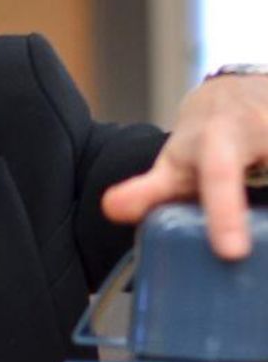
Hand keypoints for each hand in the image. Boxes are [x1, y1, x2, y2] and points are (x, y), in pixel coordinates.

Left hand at [102, 74, 267, 258]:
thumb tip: (110, 208)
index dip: (224, 212)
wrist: (242, 96)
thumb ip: (149, 190)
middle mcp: (259, 127)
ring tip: (259, 265)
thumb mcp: (178, 163)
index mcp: (220, 138)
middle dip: (232, 209)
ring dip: (266, 228)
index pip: (219, 174)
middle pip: (242, 168)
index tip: (230, 253)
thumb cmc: (206, 140)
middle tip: (236, 252)